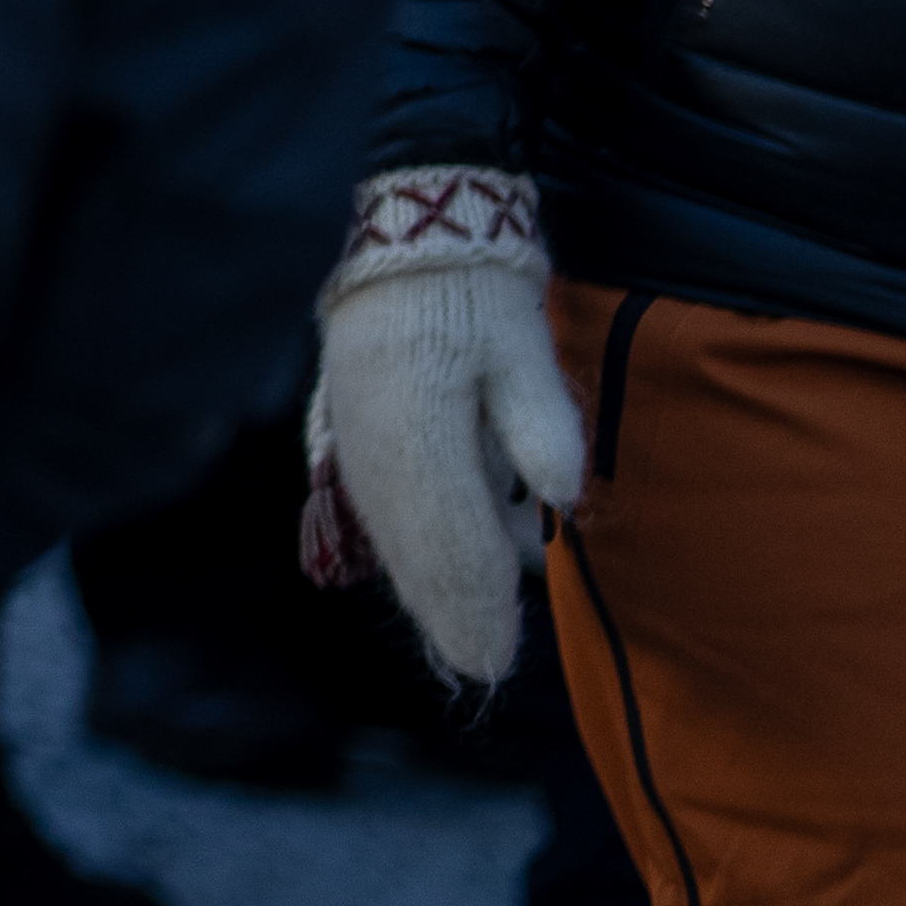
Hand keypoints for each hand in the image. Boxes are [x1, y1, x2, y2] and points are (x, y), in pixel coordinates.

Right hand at [305, 170, 578, 695]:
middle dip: (447, 610)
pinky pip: (374, 507)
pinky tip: (428, 581)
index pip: (446, 527)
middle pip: (409, 543)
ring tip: (460, 638)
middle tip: (483, 669)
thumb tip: (560, 501)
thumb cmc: (483, 297)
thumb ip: (542, 423)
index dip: (473, 598)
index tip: (498, 656)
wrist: (417, 236)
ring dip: (423, 588)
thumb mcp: (524, 345)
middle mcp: (371, 434)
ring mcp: (350, 435)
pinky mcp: (345, 431)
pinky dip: (402, 551)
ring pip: (386, 532)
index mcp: (415, 411)